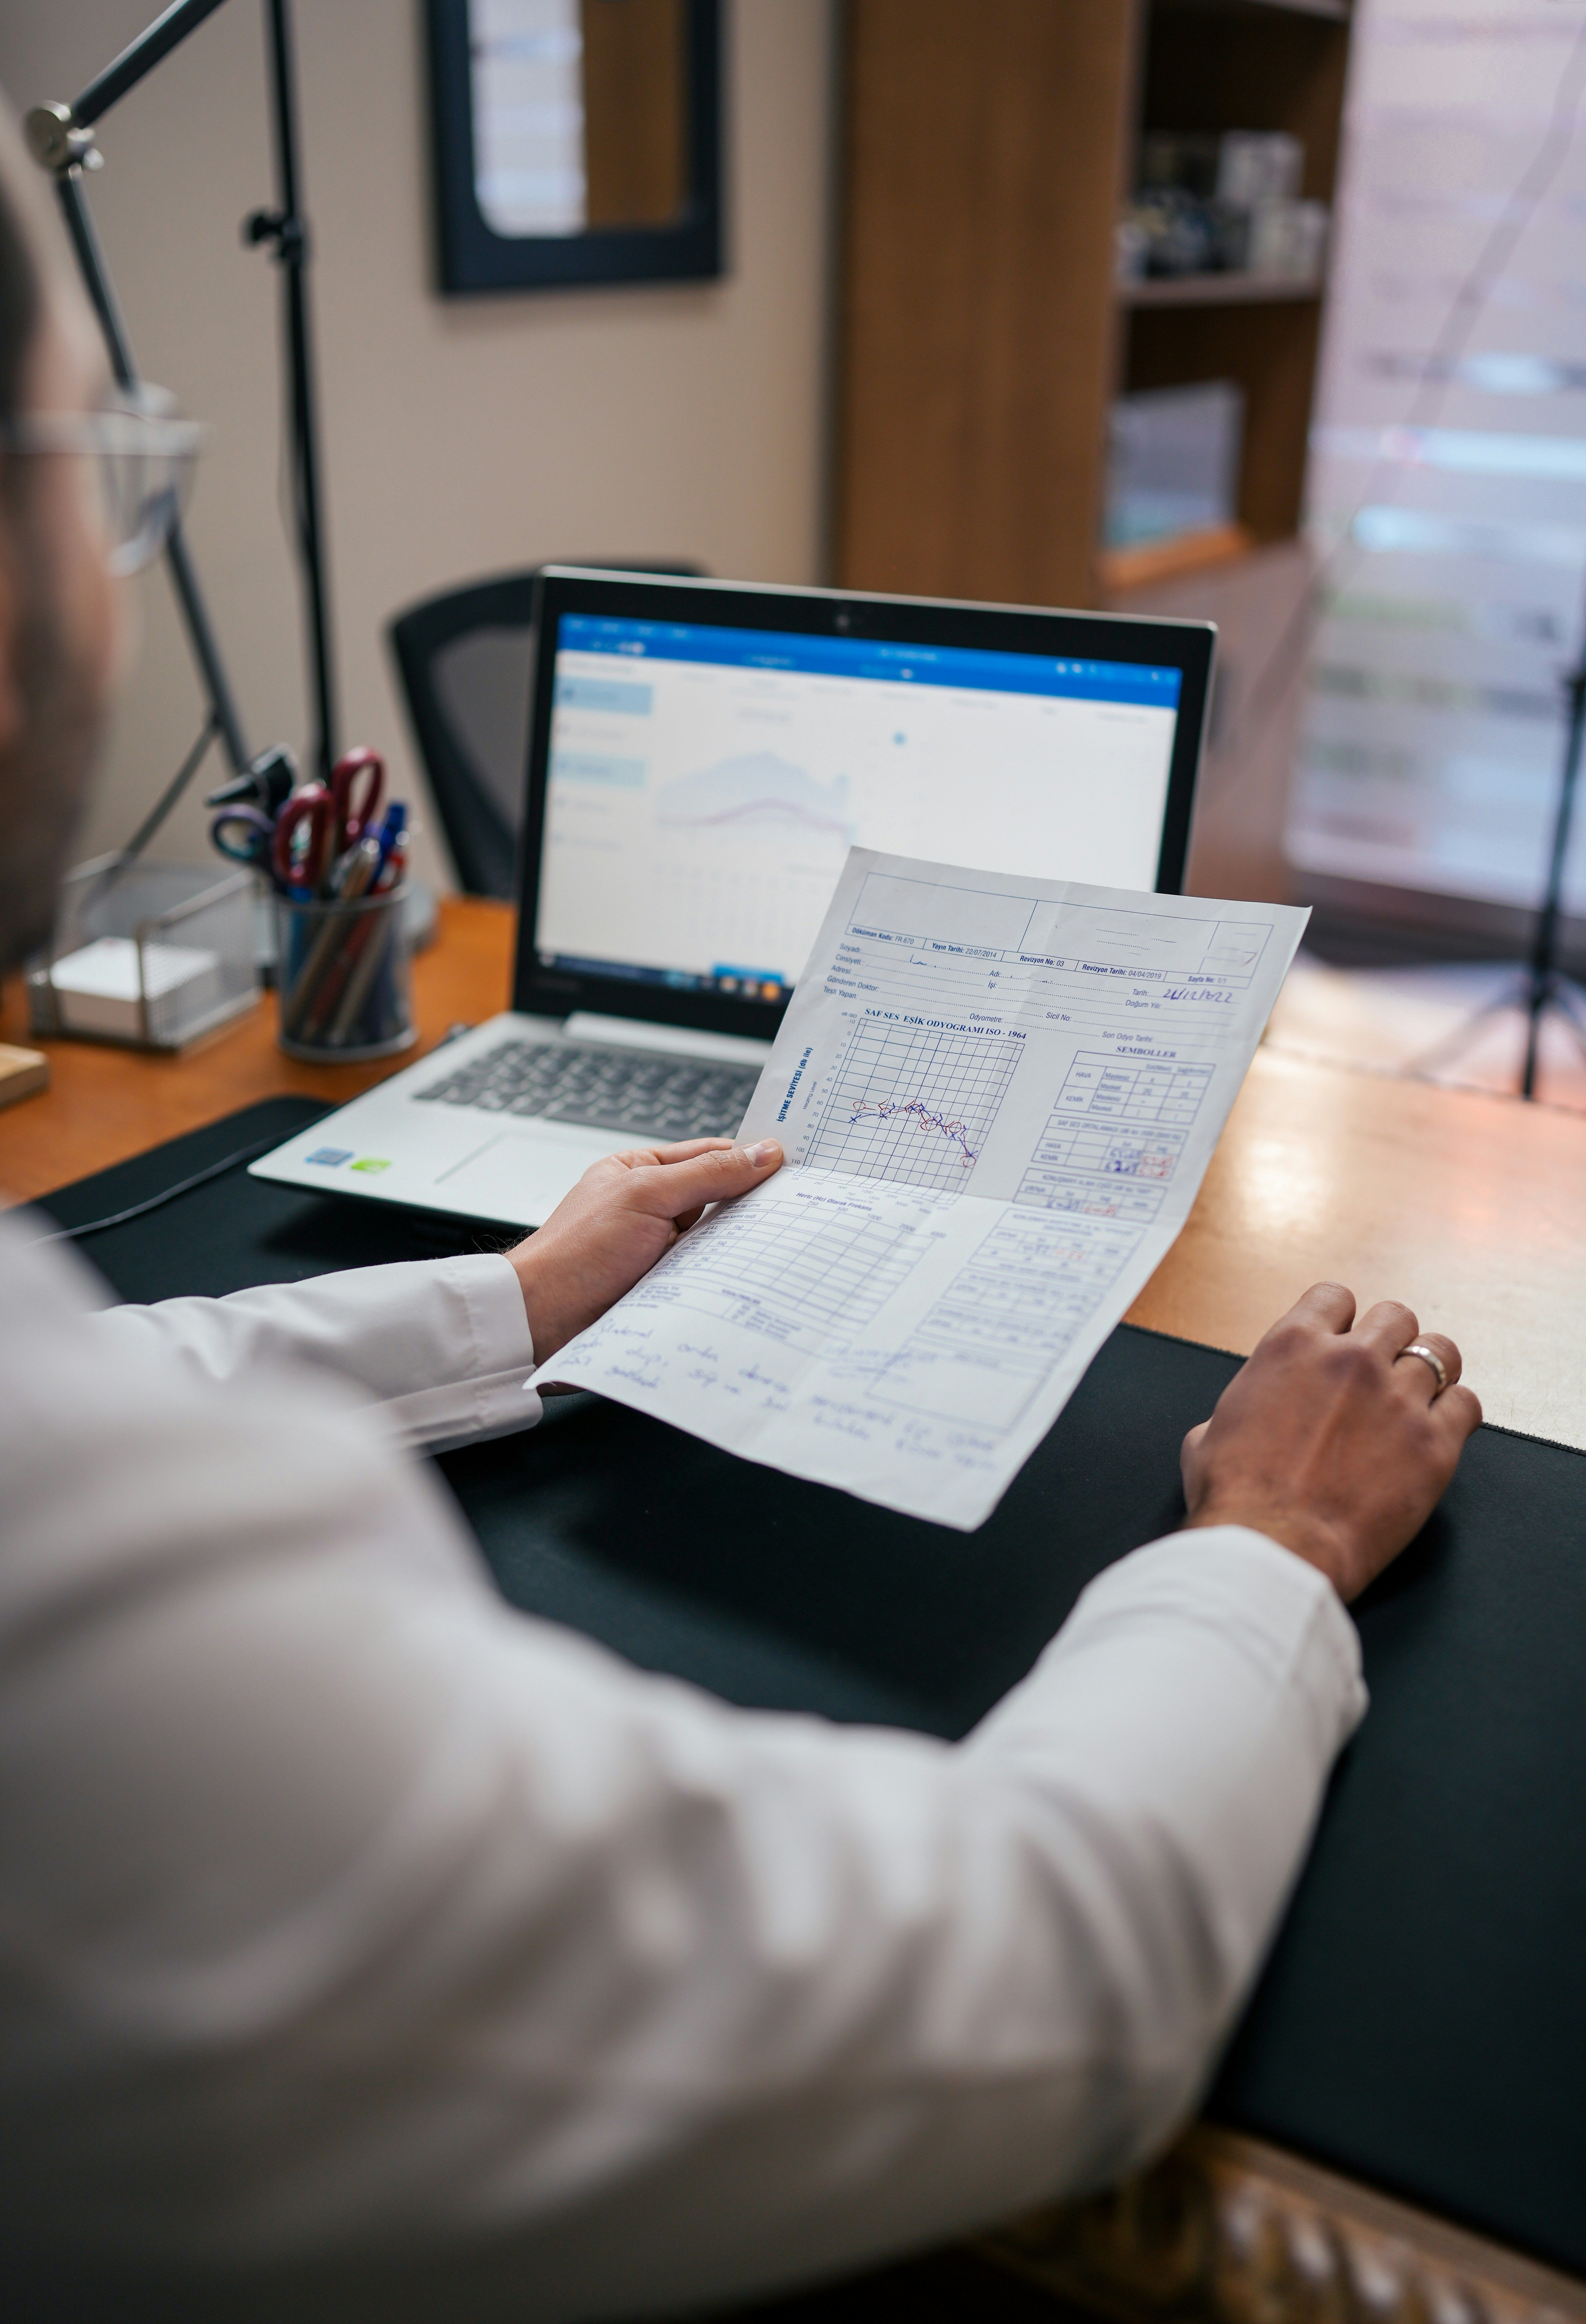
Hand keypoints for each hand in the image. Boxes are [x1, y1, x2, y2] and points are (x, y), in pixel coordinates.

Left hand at [509, 1136, 782, 1367]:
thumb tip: (763, 1153)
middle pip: (720, 1199)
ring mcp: (659, 1248)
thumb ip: (708, 1173)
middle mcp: (652, 1206)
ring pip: (718, 1241)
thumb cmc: (576, 1253)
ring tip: (772, 1251)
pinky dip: (724, 1280)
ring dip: (738, 1249)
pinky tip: (744, 1283)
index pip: (711, 1154)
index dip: (751, 1159)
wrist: (542, 1323)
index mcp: (641, 1169)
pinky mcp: (664, 1286)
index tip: (794, 1166)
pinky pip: (707, 1277)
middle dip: (750, 1208)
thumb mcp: (647, 1196)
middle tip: (798, 1211)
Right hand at [1180, 1283, 1480, 1600]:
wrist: (1273, 1550)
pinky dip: (1455, 1414)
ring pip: (1441, 1351)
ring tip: (1417, 1397)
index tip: (1340, 1343)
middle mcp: (1351, 1361)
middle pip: (1395, 1316)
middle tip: (1380, 1374)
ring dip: (1429, 1371)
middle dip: (1388, 1341)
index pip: (1334, 1297)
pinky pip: (1467, 1404)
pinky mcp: (1434, 1445)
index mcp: (1292, 1348)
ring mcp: (1398, 1400)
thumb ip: (1243, 1404)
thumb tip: (1251, 1410)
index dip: (1339, 1322)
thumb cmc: (1235, 1500)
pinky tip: (1437, 1432)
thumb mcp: (1209, 1433)